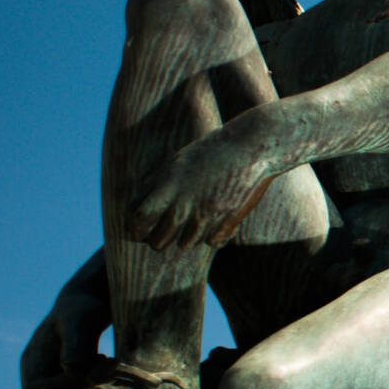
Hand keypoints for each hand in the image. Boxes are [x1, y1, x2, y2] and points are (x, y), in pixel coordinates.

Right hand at [20, 287, 110, 388]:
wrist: (93, 303)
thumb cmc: (84, 309)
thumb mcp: (81, 321)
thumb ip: (75, 345)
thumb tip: (71, 371)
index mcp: (31, 362)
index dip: (62, 386)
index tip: (89, 362)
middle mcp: (38, 374)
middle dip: (81, 385)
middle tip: (103, 361)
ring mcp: (53, 378)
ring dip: (92, 384)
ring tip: (104, 359)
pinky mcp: (71, 379)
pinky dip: (97, 382)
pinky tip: (107, 362)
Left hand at [128, 130, 275, 249]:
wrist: (254, 143)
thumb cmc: (213, 150)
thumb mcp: (179, 162)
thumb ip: (157, 184)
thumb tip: (137, 205)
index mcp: (168, 184)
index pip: (139, 218)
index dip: (135, 228)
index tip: (139, 230)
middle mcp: (185, 200)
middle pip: (159, 239)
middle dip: (158, 241)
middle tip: (162, 236)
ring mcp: (208, 211)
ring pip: (186, 244)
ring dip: (188, 238)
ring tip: (193, 226)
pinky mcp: (229, 217)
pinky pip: (213, 242)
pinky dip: (213, 236)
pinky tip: (216, 224)